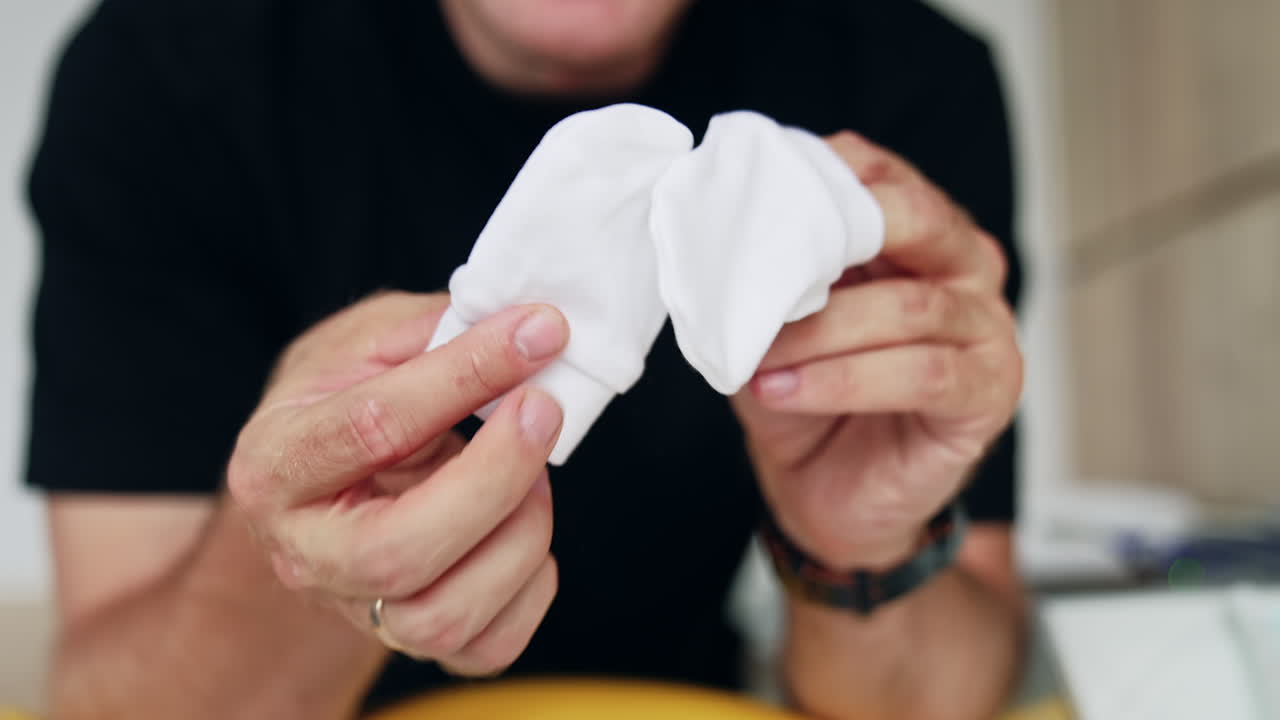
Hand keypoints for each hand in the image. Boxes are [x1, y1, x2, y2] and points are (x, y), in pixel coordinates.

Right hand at [227, 292, 569, 675]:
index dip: (466, 375)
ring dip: (519, 534)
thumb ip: (429, 332)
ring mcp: (355, 605)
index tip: (538, 333)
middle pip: (399, 551)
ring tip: (536, 474)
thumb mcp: (364, 343)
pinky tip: (527, 528)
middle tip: (543, 410)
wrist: (320, 488)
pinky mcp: (409, 641)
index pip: (372, 426)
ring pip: (443, 614)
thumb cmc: (343, 402)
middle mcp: (305, 550)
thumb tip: (520, 326)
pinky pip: (485, 648)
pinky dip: (530, 588)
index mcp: (276, 460)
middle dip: (495, 477)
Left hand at [732, 132, 1022, 570]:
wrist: (823, 493)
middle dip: (838, 234)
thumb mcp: (773, 324)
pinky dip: (843, 380)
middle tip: (770, 262)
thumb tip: (721, 239)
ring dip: (822, 331)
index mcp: (917, 236)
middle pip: (918, 220)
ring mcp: (986, 331)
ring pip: (910, 307)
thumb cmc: (805, 398)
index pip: (883, 176)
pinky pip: (921, 374)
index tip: (758, 196)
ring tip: (759, 355)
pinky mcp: (987, 394)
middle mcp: (964, 269)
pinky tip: (784, 390)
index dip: (825, 177)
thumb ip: (768, 276)